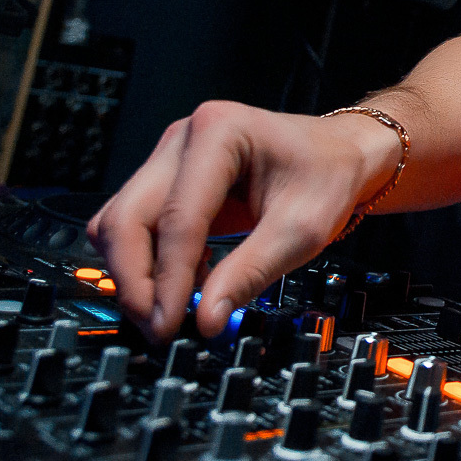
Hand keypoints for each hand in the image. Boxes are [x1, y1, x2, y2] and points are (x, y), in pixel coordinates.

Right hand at [85, 100, 396, 340]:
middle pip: (127, 217)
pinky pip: (135, 227)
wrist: (342, 155)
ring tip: (172, 313)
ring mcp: (170, 158)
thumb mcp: (301, 230)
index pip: (178, 217)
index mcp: (219, 132)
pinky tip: (186, 286)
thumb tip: (206, 320)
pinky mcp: (167, 181)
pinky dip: (148, 263)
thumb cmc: (328, 178)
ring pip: (119, 224)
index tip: (171, 325)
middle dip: (136, 280)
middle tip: (160, 328)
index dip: (169, 278)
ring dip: (135, 274)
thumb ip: (250, 273)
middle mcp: (183, 138)